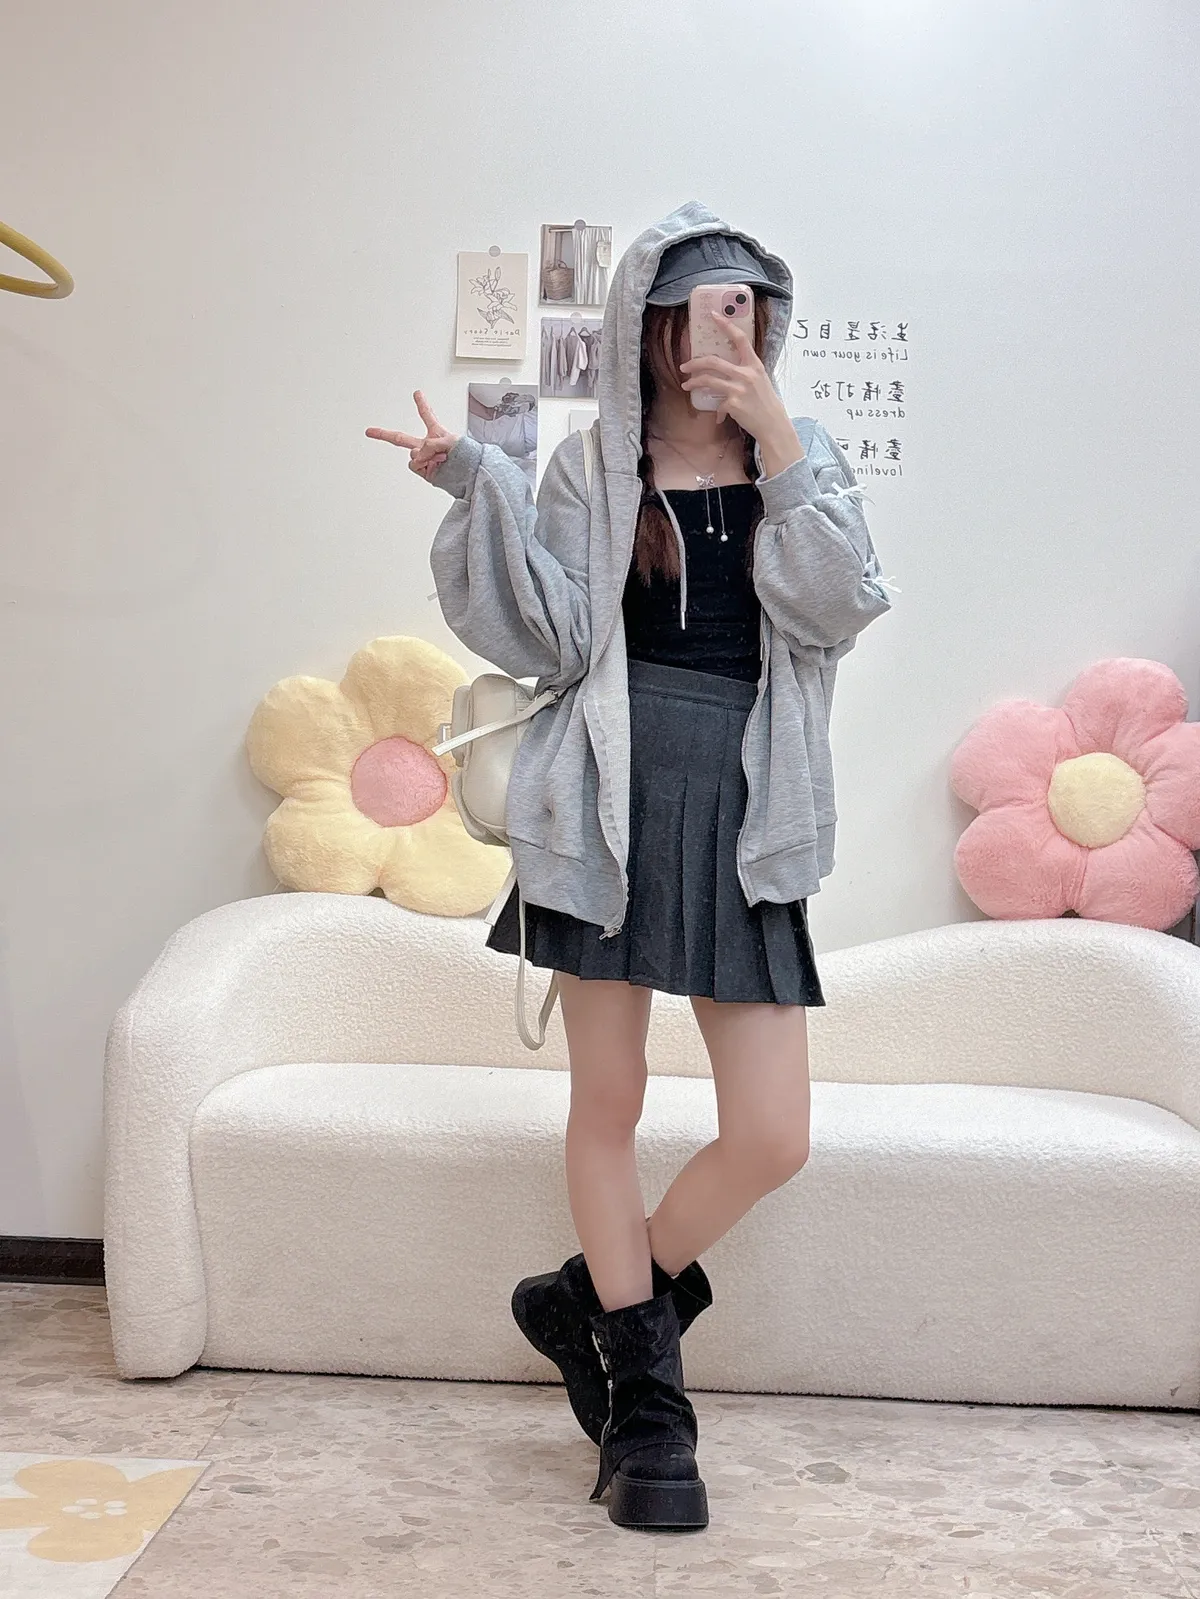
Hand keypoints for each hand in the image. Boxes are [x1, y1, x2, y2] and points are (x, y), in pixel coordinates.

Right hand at [366, 390, 459, 480]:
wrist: (471, 474)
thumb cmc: (466, 455)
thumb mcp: (451, 441)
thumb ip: (431, 444)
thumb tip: (418, 456)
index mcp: (436, 433)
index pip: (427, 416)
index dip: (422, 404)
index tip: (417, 393)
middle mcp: (427, 446)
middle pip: (401, 439)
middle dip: (384, 434)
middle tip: (370, 431)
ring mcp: (424, 459)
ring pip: (412, 454)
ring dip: (426, 455)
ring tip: (441, 458)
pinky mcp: (424, 471)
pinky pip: (414, 465)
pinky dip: (424, 464)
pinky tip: (436, 465)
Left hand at [679, 312, 802, 474]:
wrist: (773, 424)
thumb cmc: (765, 402)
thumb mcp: (760, 380)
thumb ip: (745, 371)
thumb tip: (725, 368)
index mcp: (754, 364)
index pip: (739, 339)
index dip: (726, 324)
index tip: (713, 315)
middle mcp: (746, 374)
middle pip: (713, 361)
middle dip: (694, 363)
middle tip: (684, 366)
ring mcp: (739, 389)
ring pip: (708, 380)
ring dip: (693, 383)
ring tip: (686, 385)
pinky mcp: (733, 404)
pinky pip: (717, 404)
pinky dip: (716, 411)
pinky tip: (718, 416)